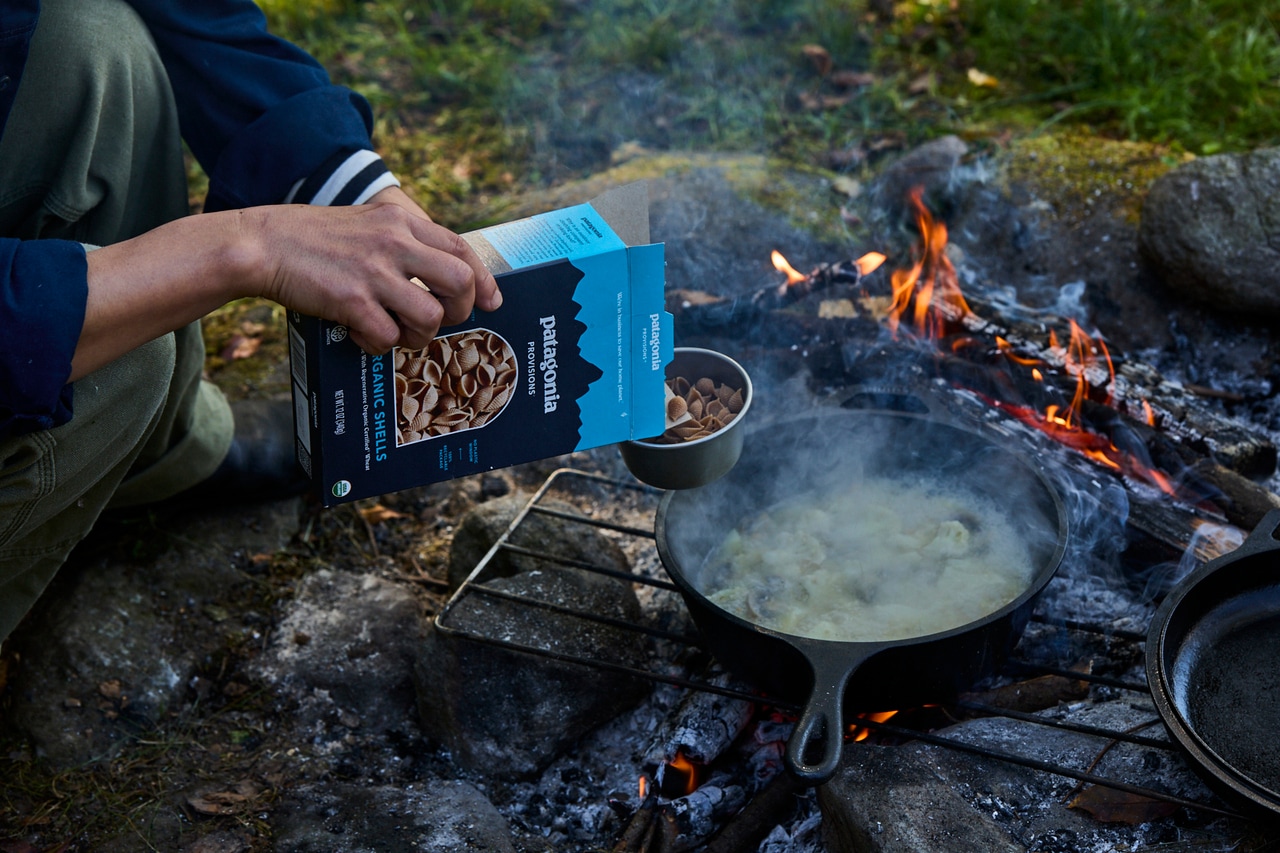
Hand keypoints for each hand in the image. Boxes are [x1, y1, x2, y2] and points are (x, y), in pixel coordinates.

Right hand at [76, 189, 503, 379]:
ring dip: (417, 335)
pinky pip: (387, 337)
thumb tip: (439, 270)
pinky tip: (361, 334)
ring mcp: (373, 271)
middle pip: (459, 284)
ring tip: (395, 332)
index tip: (492, 302)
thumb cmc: (313, 238)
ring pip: (429, 317)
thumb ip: (402, 239)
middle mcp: (393, 242)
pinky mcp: (350, 299)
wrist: (261, 243)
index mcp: (400, 221)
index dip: (484, 280)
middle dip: (458, 311)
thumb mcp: (366, 223)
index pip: (461, 249)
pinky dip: (379, 344)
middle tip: (438, 321)